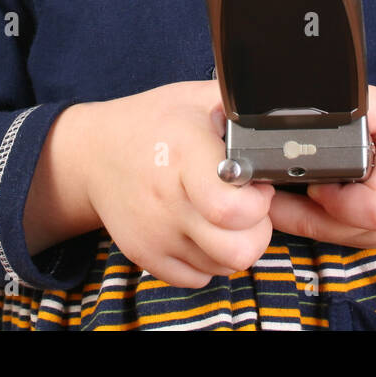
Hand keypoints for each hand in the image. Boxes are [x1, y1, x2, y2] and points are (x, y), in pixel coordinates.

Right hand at [84, 81, 275, 288]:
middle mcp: (167, 202)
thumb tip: (281, 110)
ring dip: (234, 245)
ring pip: (224, 268)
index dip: (258, 202)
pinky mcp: (145, 256)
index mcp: (185, 158)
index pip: (233, 209)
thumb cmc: (152, 123)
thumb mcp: (195, 98)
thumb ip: (239, 105)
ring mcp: (154, 234)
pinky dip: (208, 259)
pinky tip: (200, 228)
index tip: (256, 184)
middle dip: (256, 230)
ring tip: (222, 215)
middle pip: (238, 250)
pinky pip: (198, 278)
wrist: (93, 153)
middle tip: (246, 205)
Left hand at [268, 86, 375, 248]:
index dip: (333, 194)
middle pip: (329, 226)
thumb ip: (362, 104)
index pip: (369, 209)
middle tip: (265, 173)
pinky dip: (304, 214)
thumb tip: (319, 97)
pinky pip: (325, 234)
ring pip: (319, 234)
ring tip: (269, 179)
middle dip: (289, 201)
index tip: (315, 173)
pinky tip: (288, 191)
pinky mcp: (366, 240)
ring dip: (289, 209)